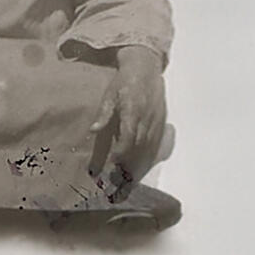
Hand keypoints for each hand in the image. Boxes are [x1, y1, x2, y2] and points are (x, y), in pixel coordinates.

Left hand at [89, 46, 165, 177]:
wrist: (146, 69)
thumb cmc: (125, 81)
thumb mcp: (110, 94)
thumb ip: (104, 113)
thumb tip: (93, 130)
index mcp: (133, 110)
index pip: (129, 135)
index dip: (121, 151)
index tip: (112, 163)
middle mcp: (146, 118)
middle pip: (139, 147)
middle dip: (128, 167)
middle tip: (117, 184)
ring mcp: (155, 122)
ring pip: (148, 150)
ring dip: (138, 167)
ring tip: (126, 185)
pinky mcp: (160, 124)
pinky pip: (154, 146)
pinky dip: (147, 160)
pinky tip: (139, 172)